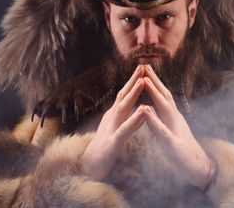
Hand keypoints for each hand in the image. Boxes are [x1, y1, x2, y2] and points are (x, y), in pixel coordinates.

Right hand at [80, 65, 146, 180]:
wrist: (89, 168)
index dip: (134, 82)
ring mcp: (111, 128)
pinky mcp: (113, 142)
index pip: (125, 95)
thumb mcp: (120, 132)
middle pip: (123, 95)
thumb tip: (143, 111)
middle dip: (134, 80)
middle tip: (143, 66)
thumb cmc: (106, 150)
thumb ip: (132, 122)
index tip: (144, 69)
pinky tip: (143, 111)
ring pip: (123, 108)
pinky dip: (134, 119)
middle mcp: (111, 118)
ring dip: (133, 94)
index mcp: (115, 116)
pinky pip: (125, 129)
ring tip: (143, 81)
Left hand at [143, 65, 216, 190]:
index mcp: (172, 117)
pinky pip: (163, 130)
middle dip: (153, 80)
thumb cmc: (182, 150)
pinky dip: (154, 119)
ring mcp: (176, 130)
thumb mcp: (169, 131)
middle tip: (143, 65)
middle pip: (164, 95)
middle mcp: (176, 119)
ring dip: (155, 93)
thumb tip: (149, 107)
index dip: (153, 82)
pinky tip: (146, 111)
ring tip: (144, 80)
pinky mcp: (174, 144)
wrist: (199, 169)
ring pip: (165, 108)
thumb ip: (160, 119)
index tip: (143, 68)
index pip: (162, 95)